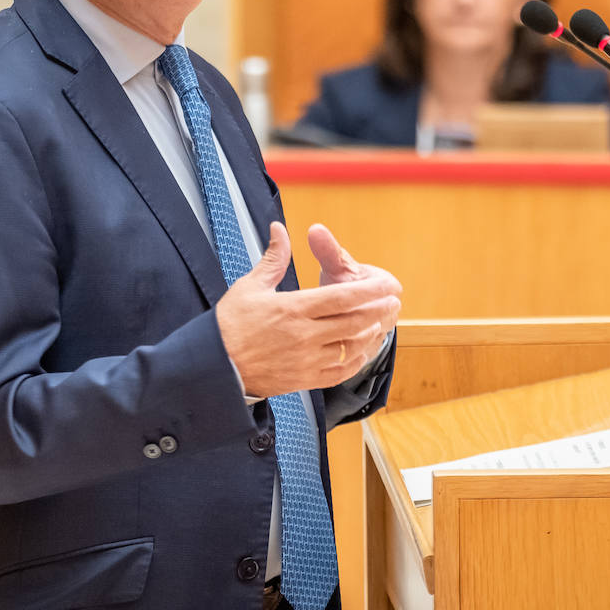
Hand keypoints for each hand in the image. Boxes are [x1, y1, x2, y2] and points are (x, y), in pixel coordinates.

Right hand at [216, 222, 401, 397]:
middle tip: (394, 302)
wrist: (215, 368)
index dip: (371, 291)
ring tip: (382, 322)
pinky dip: (356, 359)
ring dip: (372, 334)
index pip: (342, 297)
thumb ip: (273, 258)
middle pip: (354, 322)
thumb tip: (280, 229)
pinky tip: (363, 350)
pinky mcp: (304, 379)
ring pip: (351, 347)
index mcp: (293, 309)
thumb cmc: (229, 326)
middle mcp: (304, 335)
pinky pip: (340, 370)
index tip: (389, 285)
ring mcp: (306, 360)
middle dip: (379, 311)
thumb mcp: (250, 286)